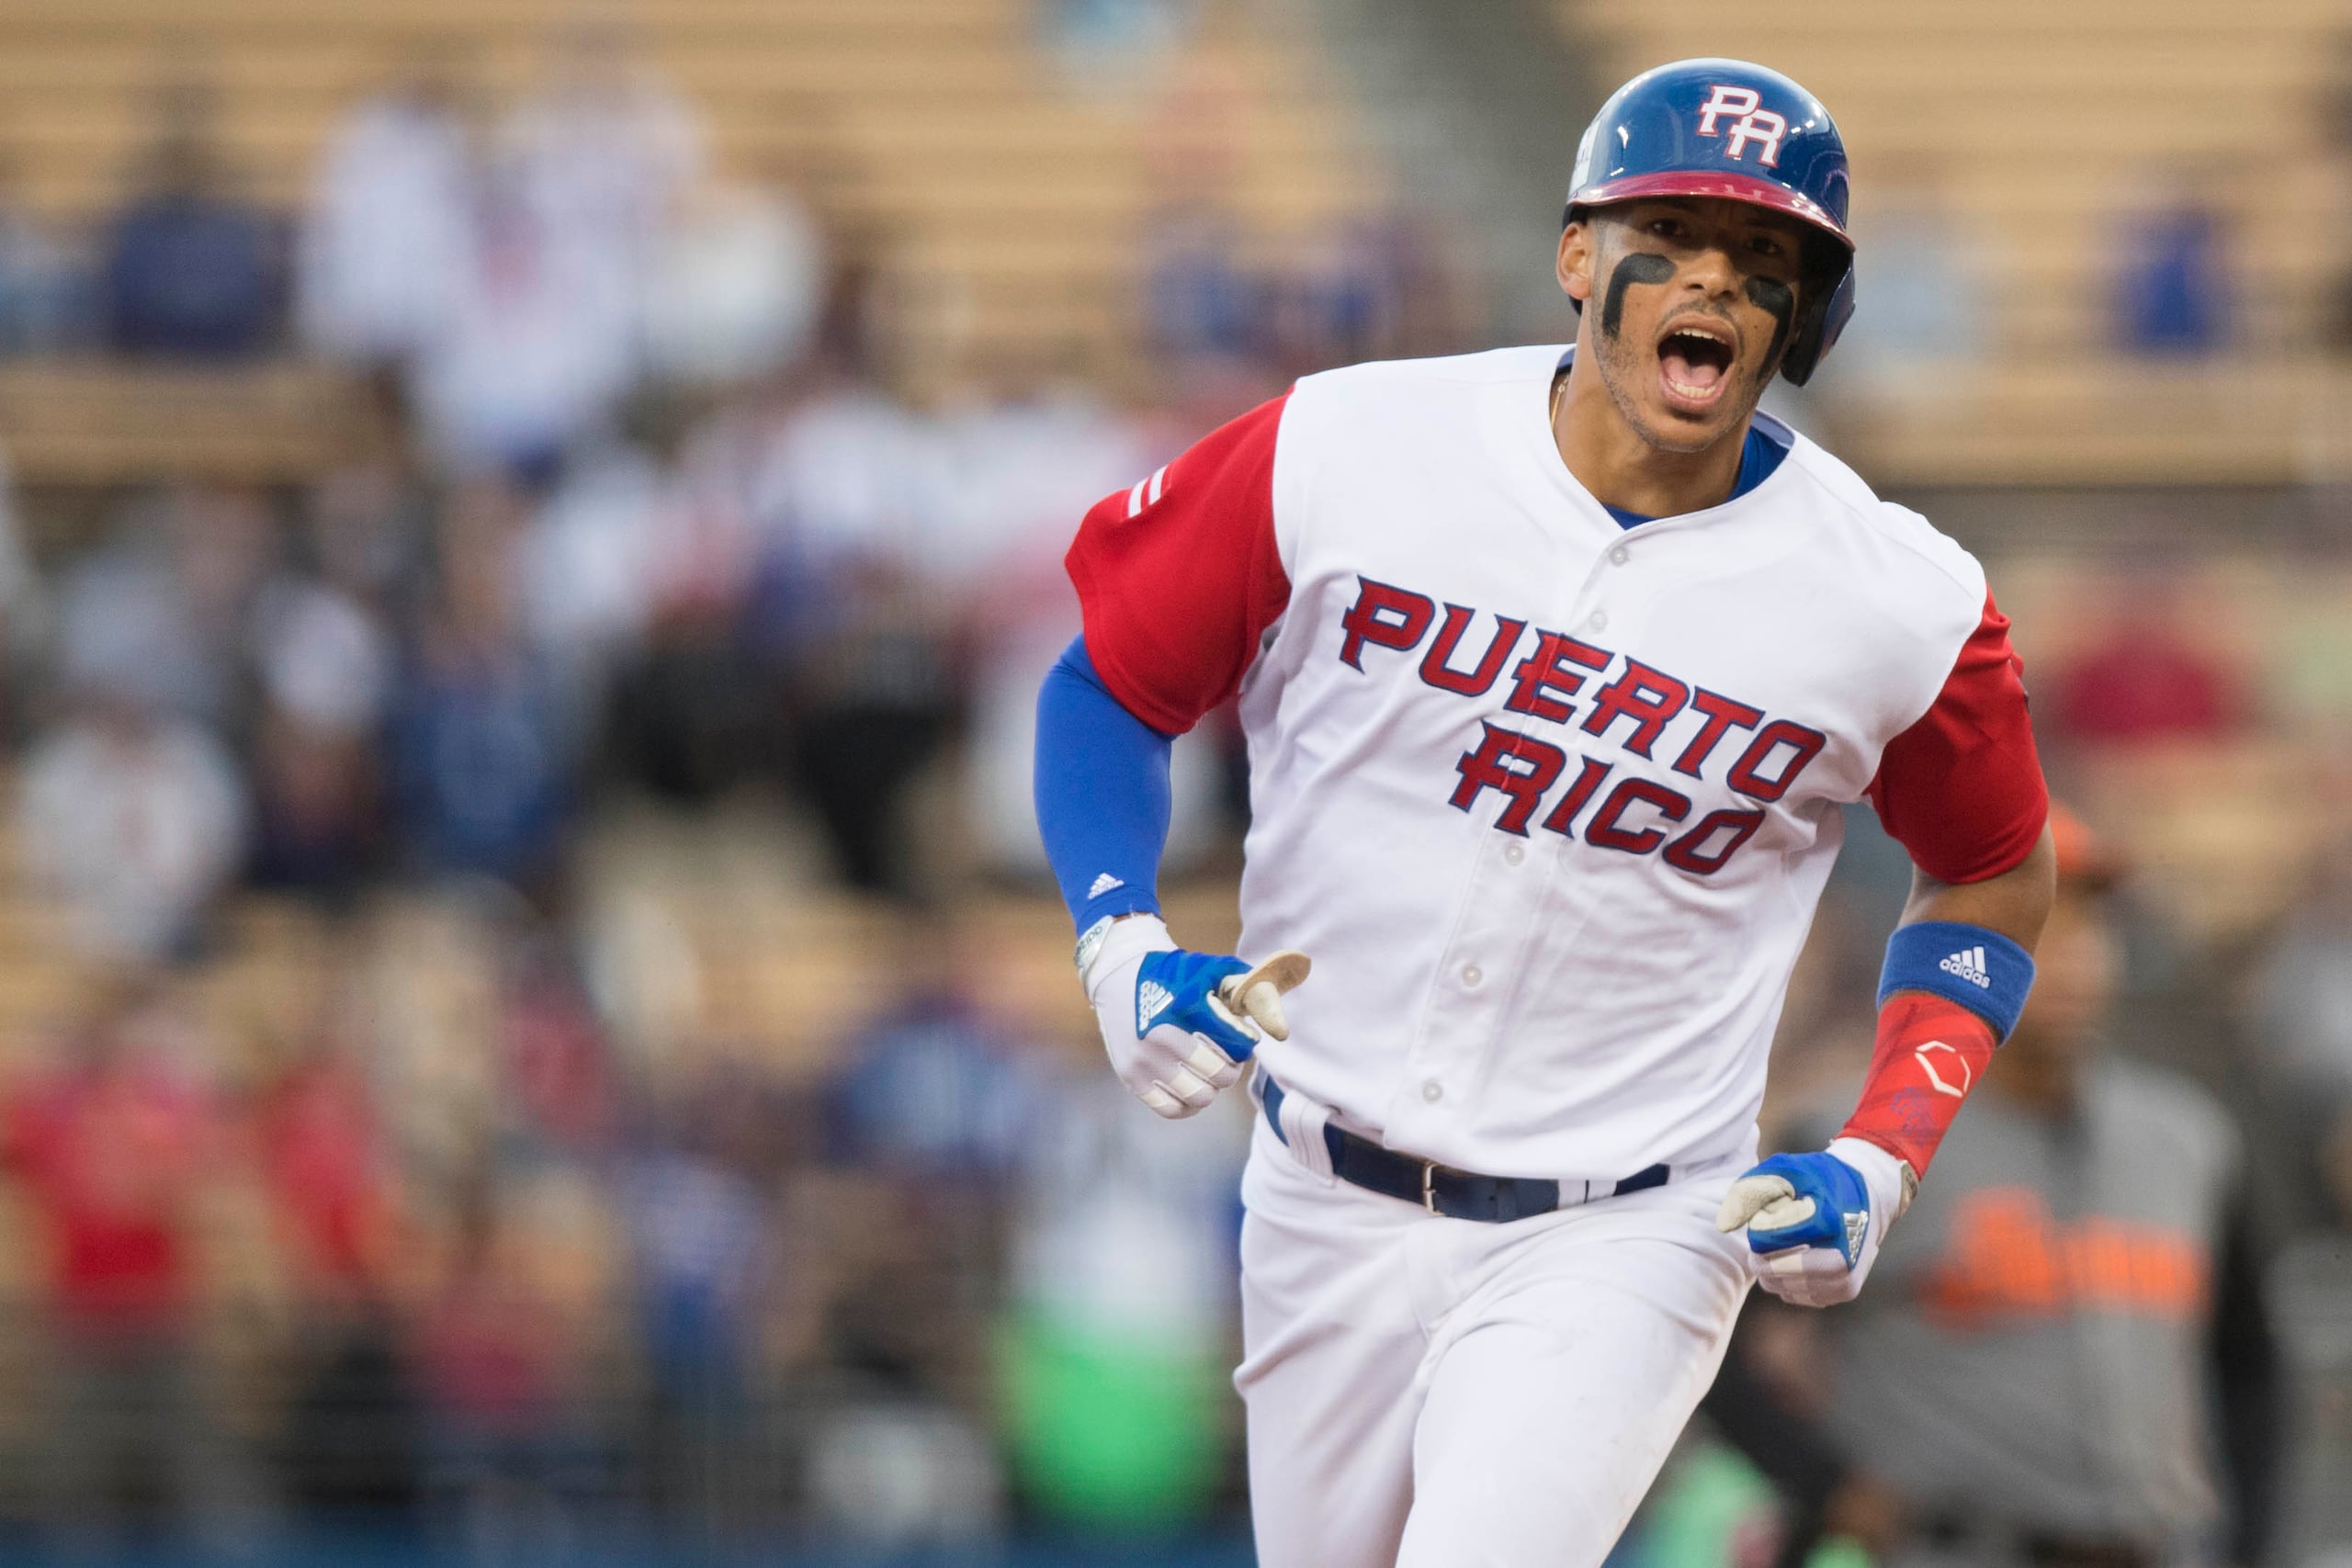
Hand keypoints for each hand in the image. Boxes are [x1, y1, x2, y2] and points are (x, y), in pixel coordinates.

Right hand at [1081, 914, 1310, 1118]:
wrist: (1119, 973)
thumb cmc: (1176, 973)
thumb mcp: (1214, 970)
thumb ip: (1253, 993)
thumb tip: (1281, 1032)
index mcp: (1188, 1009)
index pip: (1238, 1048)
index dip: (1245, 1046)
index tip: (1238, 1039)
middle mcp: (1165, 1036)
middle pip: (1221, 1076)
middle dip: (1230, 1068)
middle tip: (1223, 1057)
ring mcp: (1145, 1060)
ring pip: (1200, 1097)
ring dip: (1210, 1088)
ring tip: (1206, 1072)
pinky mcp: (1131, 1076)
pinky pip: (1171, 1109)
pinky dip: (1187, 1105)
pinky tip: (1190, 1088)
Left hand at [1717, 1137, 1914, 1306]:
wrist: (1873, 1194)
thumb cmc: (1823, 1178)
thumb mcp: (1787, 1169)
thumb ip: (1751, 1190)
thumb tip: (1724, 1226)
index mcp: (1827, 1221)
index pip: (1769, 1239)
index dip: (1759, 1230)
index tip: (1765, 1219)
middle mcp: (1842, 1256)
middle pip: (1773, 1269)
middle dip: (1761, 1255)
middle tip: (1764, 1240)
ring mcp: (1845, 1278)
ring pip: (1782, 1286)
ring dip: (1771, 1270)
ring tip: (1781, 1248)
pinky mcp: (1846, 1291)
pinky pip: (1796, 1296)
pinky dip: (1786, 1281)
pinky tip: (1795, 1261)